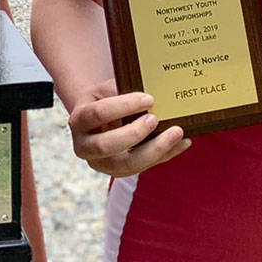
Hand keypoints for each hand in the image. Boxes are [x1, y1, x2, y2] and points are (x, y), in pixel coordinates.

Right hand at [68, 80, 190, 177]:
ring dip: (154, 150)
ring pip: (127, 165)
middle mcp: (84, 146)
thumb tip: (152, 93)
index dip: (123, 106)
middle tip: (155, 119)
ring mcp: (101, 164)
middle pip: (106, 145)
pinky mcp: (120, 172)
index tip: (148, 98)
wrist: (97, 119)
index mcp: (78, 120)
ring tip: (177, 133)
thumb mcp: (106, 89)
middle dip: (134, 134)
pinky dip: (165, 155)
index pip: (97, 114)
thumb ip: (121, 91)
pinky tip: (183, 142)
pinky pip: (144, 167)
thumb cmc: (105, 100)